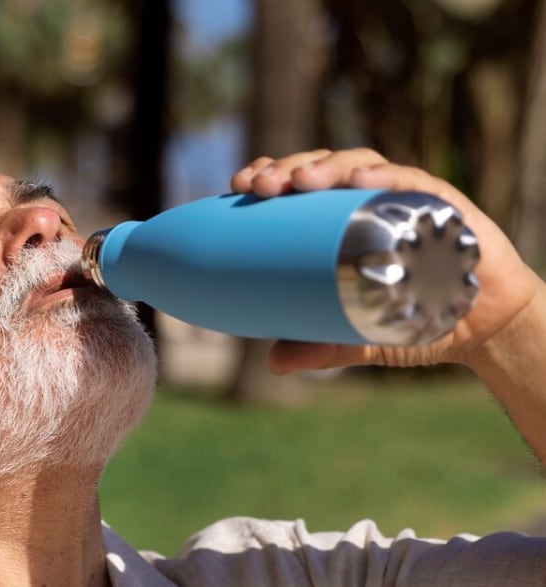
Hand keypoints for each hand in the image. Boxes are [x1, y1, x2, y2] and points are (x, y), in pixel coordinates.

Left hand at [229, 148, 540, 372]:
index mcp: (344, 220)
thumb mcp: (361, 336)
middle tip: (258, 185)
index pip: (299, 185)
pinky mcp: (443, 203)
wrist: (486, 328)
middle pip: (321, 168)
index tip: (238, 185)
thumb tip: (275, 363)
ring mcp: (407, 197)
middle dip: (286, 168)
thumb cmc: (419, 319)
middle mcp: (371, 200)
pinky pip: (412, 181)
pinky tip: (360, 180)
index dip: (269, 174)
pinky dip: (384, 177)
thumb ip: (321, 347)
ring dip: (326, 166)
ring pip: (359, 165)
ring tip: (299, 180)